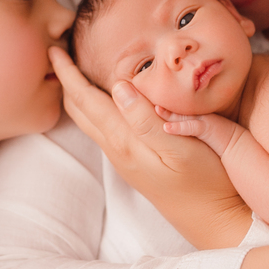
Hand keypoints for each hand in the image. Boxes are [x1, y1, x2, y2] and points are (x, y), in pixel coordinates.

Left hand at [50, 46, 250, 248]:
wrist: (216, 220)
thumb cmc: (207, 181)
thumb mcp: (182, 148)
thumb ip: (147, 120)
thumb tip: (119, 87)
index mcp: (125, 141)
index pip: (85, 101)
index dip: (68, 74)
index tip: (52, 49)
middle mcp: (118, 150)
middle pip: (80, 110)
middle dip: (66, 81)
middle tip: (57, 53)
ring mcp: (125, 158)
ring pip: (90, 120)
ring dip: (78, 94)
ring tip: (74, 70)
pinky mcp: (136, 162)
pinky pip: (105, 127)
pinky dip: (96, 106)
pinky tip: (107, 97)